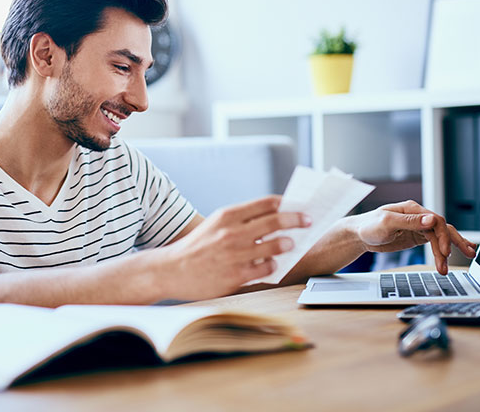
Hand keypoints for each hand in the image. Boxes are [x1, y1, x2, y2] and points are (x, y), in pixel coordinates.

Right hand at [163, 196, 310, 300]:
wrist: (171, 270)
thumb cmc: (197, 246)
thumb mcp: (215, 224)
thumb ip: (241, 220)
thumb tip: (274, 216)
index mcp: (227, 215)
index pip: (266, 203)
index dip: (286, 203)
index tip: (298, 206)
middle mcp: (232, 232)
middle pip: (275, 221)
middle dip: (296, 220)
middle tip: (308, 221)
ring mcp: (235, 254)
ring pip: (275, 245)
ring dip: (287, 243)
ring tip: (290, 244)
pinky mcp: (236, 276)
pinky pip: (266, 268)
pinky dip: (273, 265)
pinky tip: (272, 264)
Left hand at [348, 200, 476, 274]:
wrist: (358, 235)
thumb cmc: (368, 226)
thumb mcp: (387, 222)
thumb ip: (409, 221)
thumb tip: (431, 219)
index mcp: (412, 209)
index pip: (436, 221)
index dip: (443, 236)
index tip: (445, 252)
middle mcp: (418, 217)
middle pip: (442, 228)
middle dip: (454, 243)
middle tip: (466, 255)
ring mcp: (418, 227)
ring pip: (440, 237)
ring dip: (448, 251)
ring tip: (451, 266)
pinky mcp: (416, 237)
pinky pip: (435, 242)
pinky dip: (444, 249)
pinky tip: (453, 255)